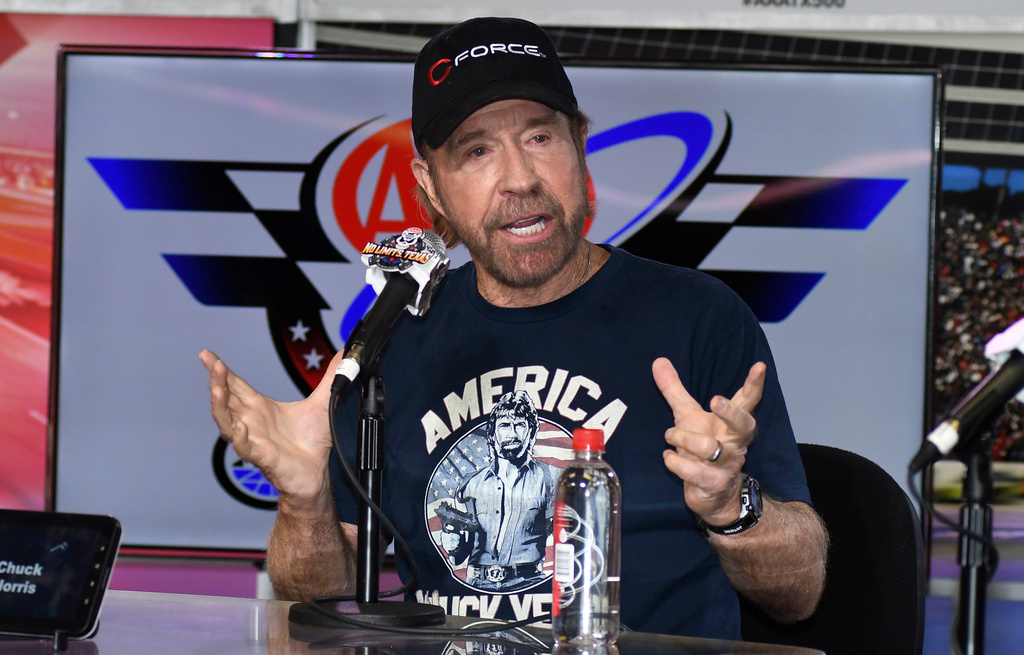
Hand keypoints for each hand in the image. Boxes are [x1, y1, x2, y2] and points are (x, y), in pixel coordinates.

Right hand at [199, 349, 341, 507]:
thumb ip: (329, 377)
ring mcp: (253, 439)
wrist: (317, 473)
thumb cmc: (311, 441)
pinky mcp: (262, 457)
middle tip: (213, 364)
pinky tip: (241, 426)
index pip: (235, 384)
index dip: (220, 369)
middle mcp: (251, 421)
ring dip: (220, 406)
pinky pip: (245, 448)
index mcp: (259, 407)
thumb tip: (341, 354)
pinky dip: (240, 437)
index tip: (206, 354)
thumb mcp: (323, 403)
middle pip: (226, 399)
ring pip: (227, 422)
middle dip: (217, 381)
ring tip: (218, 390)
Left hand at [653, 357, 764, 526]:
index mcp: (732, 423)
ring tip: (670, 435)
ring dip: (682, 438)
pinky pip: (692, 471)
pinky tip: (669, 457)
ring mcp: (727, 465)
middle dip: (731, 412)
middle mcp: (735, 443)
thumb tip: (658, 361)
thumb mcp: (688, 416)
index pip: (748, 401)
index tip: (760, 366)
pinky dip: (675, 461)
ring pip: (708, 447)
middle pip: (743, 425)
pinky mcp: (714, 484)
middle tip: (716, 400)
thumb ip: (674, 390)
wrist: (713, 495)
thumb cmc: (702, 449)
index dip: (755, 384)